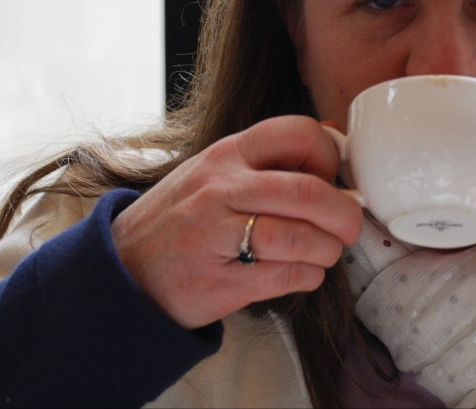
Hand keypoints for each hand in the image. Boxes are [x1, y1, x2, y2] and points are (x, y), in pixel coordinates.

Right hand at [111, 116, 362, 328]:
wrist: (125, 270)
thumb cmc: (183, 220)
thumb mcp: (216, 172)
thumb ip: (269, 159)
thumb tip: (334, 137)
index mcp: (227, 155)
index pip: (298, 133)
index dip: (331, 156)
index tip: (336, 179)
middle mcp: (221, 189)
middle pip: (309, 192)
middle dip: (345, 214)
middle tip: (350, 227)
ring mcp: (217, 235)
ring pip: (301, 237)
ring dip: (328, 250)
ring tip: (324, 253)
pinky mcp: (221, 282)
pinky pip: (288, 276)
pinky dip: (309, 276)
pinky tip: (303, 273)